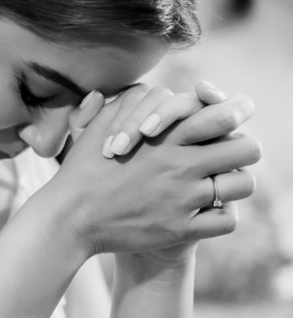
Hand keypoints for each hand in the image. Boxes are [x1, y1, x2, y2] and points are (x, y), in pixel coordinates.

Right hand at [42, 88, 260, 259]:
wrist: (69, 219)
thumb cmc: (82, 171)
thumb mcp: (100, 125)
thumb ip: (130, 102)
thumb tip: (149, 89)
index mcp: (167, 135)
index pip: (228, 113)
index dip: (236, 115)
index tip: (225, 125)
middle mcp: (182, 163)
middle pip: (249, 148)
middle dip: (240, 151)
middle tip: (224, 159)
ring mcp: (183, 197)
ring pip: (243, 185)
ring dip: (233, 185)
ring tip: (216, 188)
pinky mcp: (180, 228)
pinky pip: (228, 220)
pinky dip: (221, 217)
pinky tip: (204, 215)